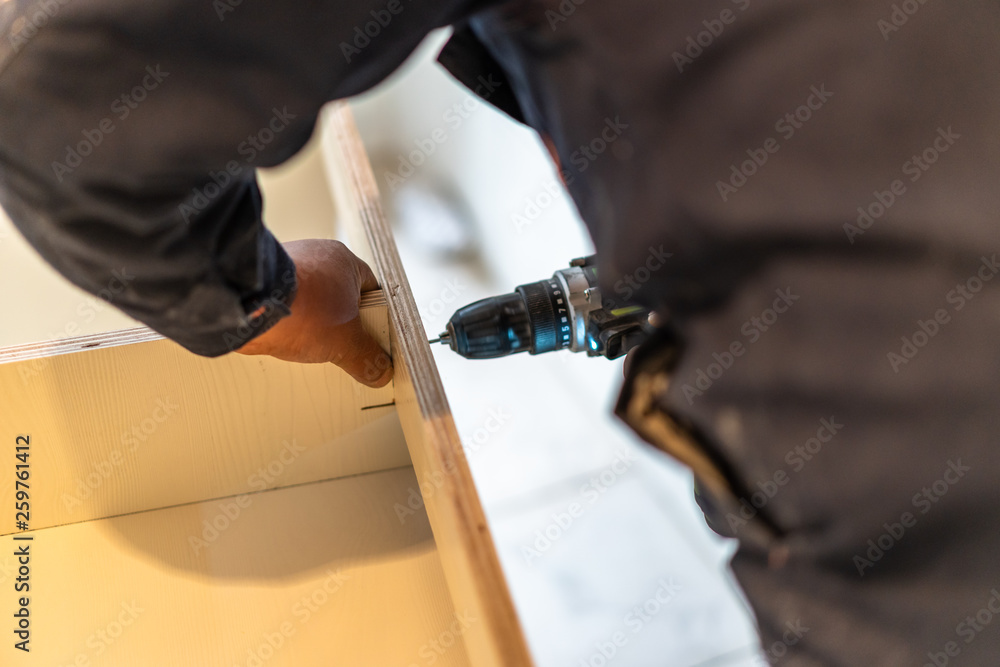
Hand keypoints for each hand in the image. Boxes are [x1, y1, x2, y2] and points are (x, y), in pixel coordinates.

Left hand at [236, 239, 392, 387]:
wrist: (248, 304)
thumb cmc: (303, 309)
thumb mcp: (346, 342)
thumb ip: (367, 358)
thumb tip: (380, 371)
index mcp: (343, 260)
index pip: (369, 288)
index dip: (373, 314)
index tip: (370, 336)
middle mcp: (314, 255)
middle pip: (337, 295)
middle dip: (338, 322)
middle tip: (339, 345)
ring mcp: (286, 265)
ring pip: (309, 300)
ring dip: (310, 322)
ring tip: (308, 344)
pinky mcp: (262, 280)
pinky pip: (282, 304)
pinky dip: (285, 321)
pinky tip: (284, 337)